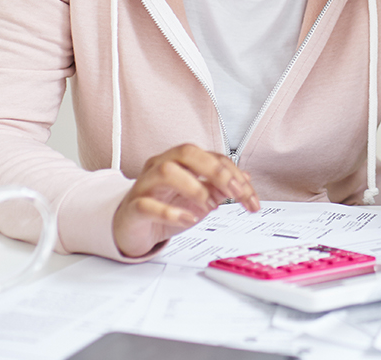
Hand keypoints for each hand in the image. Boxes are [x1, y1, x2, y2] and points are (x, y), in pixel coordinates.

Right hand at [113, 143, 260, 257]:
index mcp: (179, 161)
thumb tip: (244, 180)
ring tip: (209, 207)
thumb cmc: (163, 208)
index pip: (211, 157)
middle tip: (234, 194)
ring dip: (195, 188)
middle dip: (216, 171)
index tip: (249, 196)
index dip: (233, 174)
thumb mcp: (198, 198)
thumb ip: (219, 187)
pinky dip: (171, 212)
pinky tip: (188, 219)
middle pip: (187, 152)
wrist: (131, 228)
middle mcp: (160, 166)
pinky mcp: (133, 208)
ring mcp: (145, 185)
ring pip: (166, 171)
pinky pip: (147, 205)